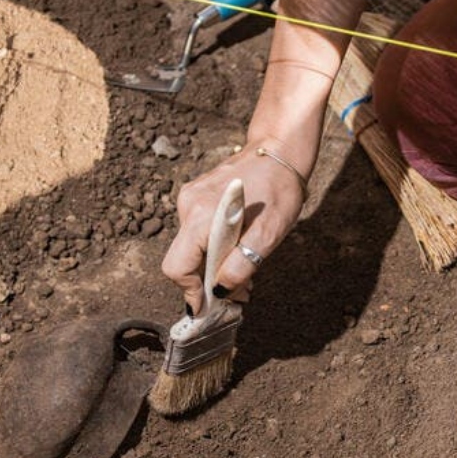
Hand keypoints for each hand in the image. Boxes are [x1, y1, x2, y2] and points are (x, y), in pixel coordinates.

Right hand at [161, 143, 306, 313]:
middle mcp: (188, 206)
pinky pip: (196, 232)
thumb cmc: (278, 190)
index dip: (190, 291)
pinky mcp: (194, 195)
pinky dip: (213, 247)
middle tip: (239, 292)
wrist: (279, 149)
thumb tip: (221, 290)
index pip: (177, 266)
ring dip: (213, 264)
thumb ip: (243, 265)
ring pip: (191, 247)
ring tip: (245, 268)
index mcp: (201, 215)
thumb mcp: (269, 234)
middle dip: (206, 281)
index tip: (208, 307)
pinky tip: (237, 246)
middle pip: (182, 259)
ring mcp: (189, 198)